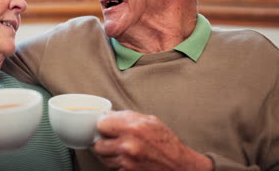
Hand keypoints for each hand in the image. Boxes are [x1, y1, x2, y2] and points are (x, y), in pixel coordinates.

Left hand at [93, 110, 211, 170]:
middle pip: (98, 143)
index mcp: (133, 128)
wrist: (180, 167)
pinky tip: (128, 159)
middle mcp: (128, 146)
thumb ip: (127, 117)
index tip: (109, 127)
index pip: (101, 124)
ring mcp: (127, 162)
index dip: (105, 125)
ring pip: (103, 157)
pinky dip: (116, 163)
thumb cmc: (167, 144)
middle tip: (115, 140)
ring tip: (123, 150)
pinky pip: (111, 167)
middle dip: (105, 141)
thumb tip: (108, 114)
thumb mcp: (150, 121)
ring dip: (109, 154)